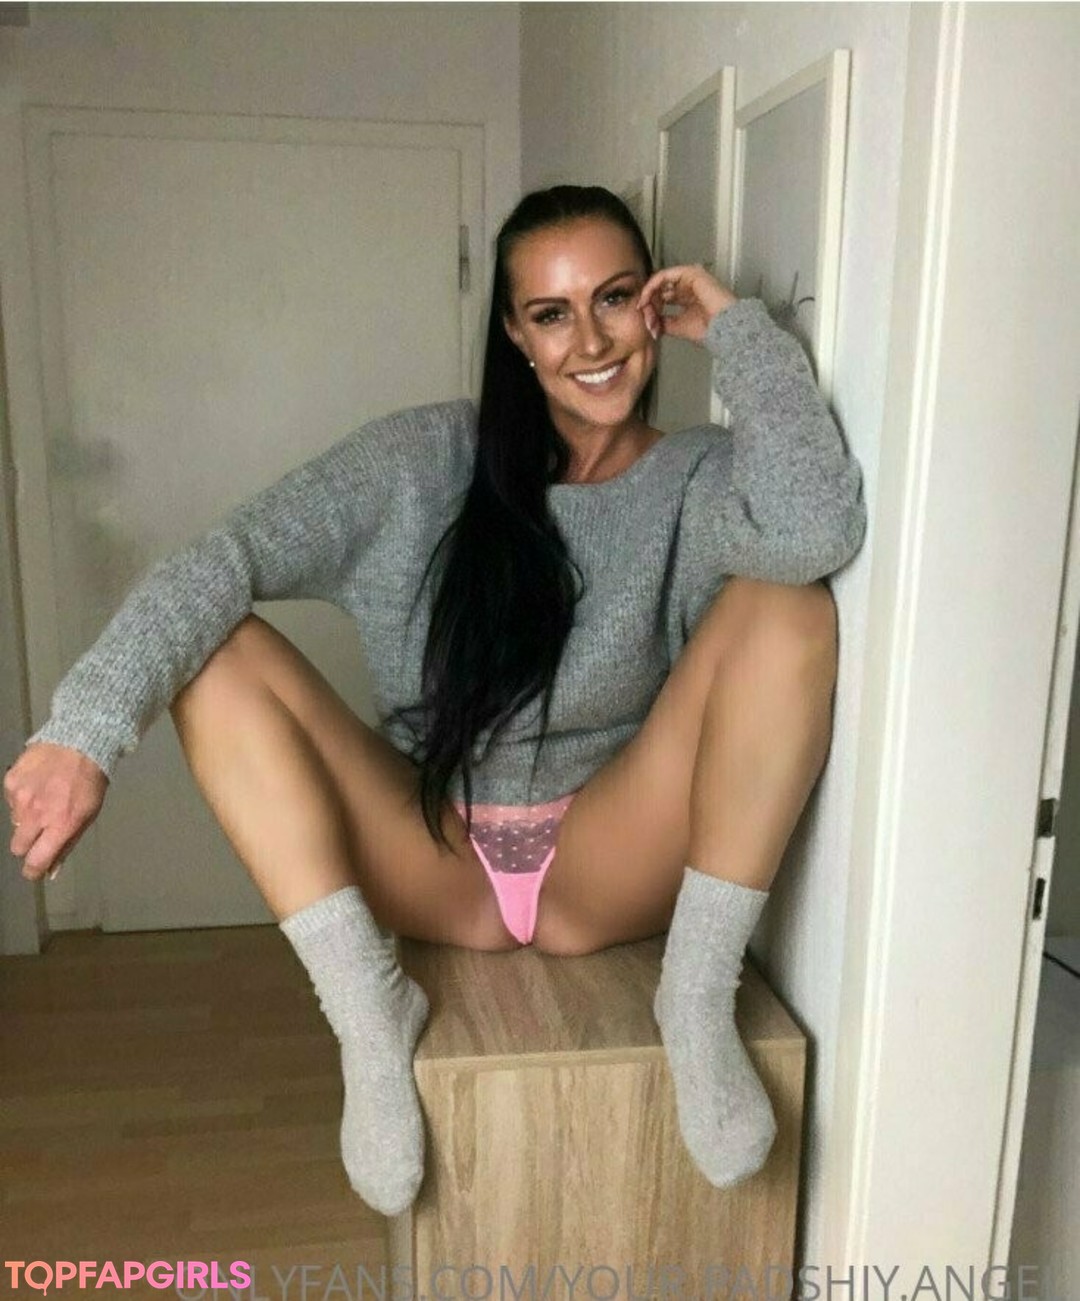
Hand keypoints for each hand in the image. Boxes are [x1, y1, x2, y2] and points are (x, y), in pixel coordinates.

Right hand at [4, 742, 108, 882]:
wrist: (80, 741)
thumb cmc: (90, 782)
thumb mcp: (88, 815)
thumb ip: (68, 844)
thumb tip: (50, 871)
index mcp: (60, 825)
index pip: (35, 861)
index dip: (33, 870)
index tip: (34, 870)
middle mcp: (36, 814)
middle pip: (17, 847)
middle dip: (28, 845)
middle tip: (41, 832)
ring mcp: (20, 797)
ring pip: (15, 822)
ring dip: (27, 817)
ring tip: (45, 798)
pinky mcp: (10, 781)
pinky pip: (11, 800)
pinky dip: (22, 797)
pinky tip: (38, 784)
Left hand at [637, 264, 738, 344]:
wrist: (724, 329)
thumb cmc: (710, 330)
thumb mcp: (677, 327)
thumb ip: (662, 321)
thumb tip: (650, 321)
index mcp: (688, 298)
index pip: (663, 297)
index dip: (652, 308)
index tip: (646, 321)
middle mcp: (689, 286)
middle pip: (660, 288)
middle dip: (649, 302)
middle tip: (644, 315)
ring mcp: (690, 278)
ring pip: (661, 280)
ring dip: (649, 294)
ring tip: (644, 306)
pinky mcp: (690, 273)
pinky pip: (665, 275)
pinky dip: (653, 285)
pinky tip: (647, 296)